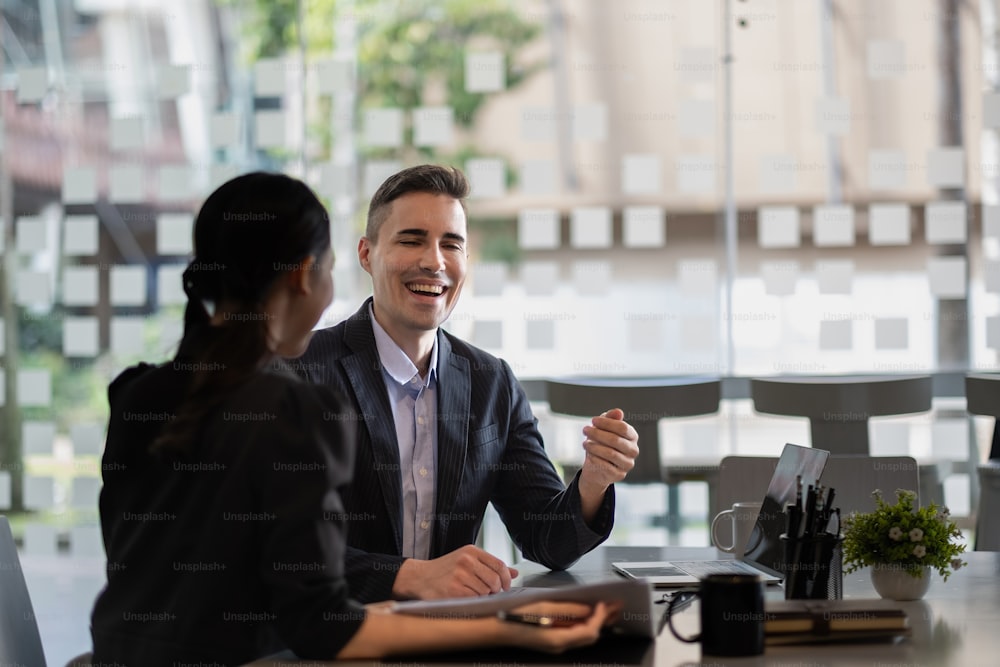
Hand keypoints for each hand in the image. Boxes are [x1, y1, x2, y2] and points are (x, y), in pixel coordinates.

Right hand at [393, 544, 518, 598]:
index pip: (499, 565)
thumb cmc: (446, 569)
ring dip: (483, 596)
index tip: (506, 586)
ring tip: (473, 592)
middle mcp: (466, 561)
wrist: (421, 577)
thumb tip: (514, 573)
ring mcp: (459, 575)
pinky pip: (474, 599)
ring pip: (485, 591)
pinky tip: (465, 596)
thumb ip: (490, 565)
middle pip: (495, 579)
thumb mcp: (468, 560)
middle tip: (490, 592)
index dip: (506, 578)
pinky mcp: (453, 590)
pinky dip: (473, 600)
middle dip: (495, 589)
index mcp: (471, 551)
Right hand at [499, 601, 619, 652]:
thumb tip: (587, 608)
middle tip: (613, 606)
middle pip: (589, 636)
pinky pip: (573, 634)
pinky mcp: (552, 640)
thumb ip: (569, 609)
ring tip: (605, 608)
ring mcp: (556, 644)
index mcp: (559, 639)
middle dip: (603, 620)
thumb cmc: (515, 618)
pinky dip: (582, 624)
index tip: (604, 603)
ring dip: (595, 622)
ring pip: (583, 636)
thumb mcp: (544, 608)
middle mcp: (560, 646)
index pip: (589, 631)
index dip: (600, 617)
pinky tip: (586, 613)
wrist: (497, 629)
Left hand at [579, 408, 639, 492]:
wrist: (597, 467)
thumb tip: (618, 412)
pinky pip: (606, 466)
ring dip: (594, 447)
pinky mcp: (620, 475)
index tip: (593, 420)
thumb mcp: (604, 428)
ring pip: (610, 454)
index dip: (607, 423)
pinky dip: (595, 459)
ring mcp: (628, 463)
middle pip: (616, 440)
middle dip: (598, 434)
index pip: (623, 427)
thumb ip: (610, 418)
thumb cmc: (601, 443)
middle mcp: (633, 450)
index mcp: (632, 436)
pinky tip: (589, 455)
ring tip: (585, 443)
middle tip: (585, 430)